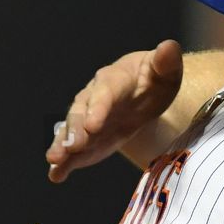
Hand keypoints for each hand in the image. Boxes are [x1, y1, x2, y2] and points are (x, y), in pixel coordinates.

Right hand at [46, 39, 183, 182]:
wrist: (143, 93)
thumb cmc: (155, 80)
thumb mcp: (164, 71)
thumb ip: (165, 62)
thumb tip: (169, 47)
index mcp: (113, 80)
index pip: (104, 94)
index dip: (98, 109)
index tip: (94, 125)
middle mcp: (93, 99)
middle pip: (81, 114)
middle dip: (76, 130)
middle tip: (71, 147)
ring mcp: (87, 120)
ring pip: (71, 131)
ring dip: (62, 145)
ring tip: (54, 160)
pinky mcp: (87, 139)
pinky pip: (73, 150)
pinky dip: (64, 163)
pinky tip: (56, 175)